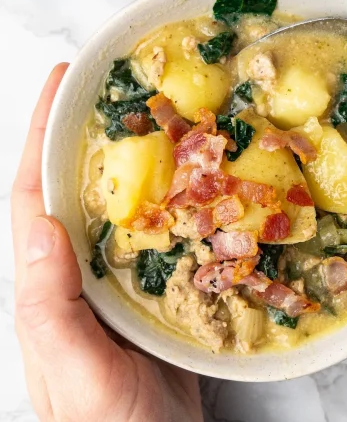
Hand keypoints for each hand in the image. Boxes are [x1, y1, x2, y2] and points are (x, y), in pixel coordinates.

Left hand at [11, 64, 202, 421]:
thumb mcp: (75, 372)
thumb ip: (47, 306)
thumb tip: (40, 225)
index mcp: (51, 279)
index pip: (36, 192)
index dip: (41, 134)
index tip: (60, 83)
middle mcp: (83, 268)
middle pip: (84, 186)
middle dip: (94, 133)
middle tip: (122, 90)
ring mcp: (122, 276)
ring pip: (128, 204)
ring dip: (142, 162)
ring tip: (168, 123)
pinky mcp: (158, 287)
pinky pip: (166, 232)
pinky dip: (180, 203)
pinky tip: (202, 185)